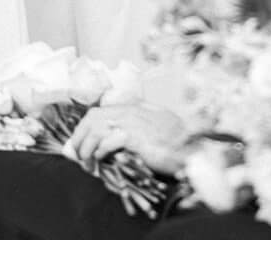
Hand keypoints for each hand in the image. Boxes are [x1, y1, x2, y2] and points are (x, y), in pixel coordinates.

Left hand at [65, 103, 187, 174]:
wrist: (193, 149)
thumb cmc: (176, 142)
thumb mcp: (154, 126)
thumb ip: (135, 127)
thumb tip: (111, 141)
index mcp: (132, 108)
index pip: (97, 112)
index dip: (83, 127)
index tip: (78, 141)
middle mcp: (129, 112)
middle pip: (92, 118)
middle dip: (79, 136)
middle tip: (76, 153)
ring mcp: (131, 123)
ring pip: (96, 130)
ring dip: (86, 146)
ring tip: (85, 161)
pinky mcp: (134, 137)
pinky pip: (107, 142)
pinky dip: (100, 151)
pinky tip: (100, 160)